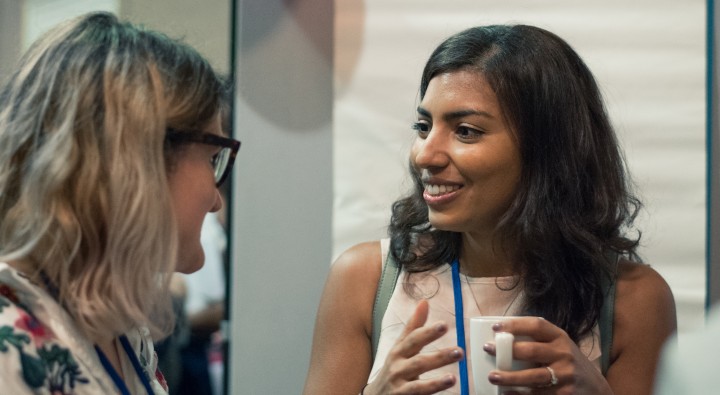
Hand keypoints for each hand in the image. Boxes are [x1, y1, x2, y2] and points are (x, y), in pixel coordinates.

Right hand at [364, 300, 463, 394]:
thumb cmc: (393, 367)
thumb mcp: (400, 346)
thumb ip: (413, 326)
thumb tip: (424, 302)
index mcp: (398, 352)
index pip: (413, 340)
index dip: (428, 333)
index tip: (444, 325)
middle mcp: (398, 369)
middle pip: (418, 362)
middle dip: (438, 357)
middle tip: (459, 351)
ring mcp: (400, 388)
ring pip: (418, 386)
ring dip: (435, 383)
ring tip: (453, 378)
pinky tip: (446, 394)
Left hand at [482, 317, 611, 394]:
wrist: (596, 388)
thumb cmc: (568, 363)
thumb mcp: (560, 347)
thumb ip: (539, 341)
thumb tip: (502, 337)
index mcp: (561, 338)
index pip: (537, 325)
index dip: (515, 325)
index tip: (495, 327)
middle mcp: (565, 355)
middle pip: (532, 351)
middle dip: (507, 351)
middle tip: (488, 349)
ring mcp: (565, 376)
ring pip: (533, 377)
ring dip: (511, 378)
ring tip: (493, 376)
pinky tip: (506, 394)